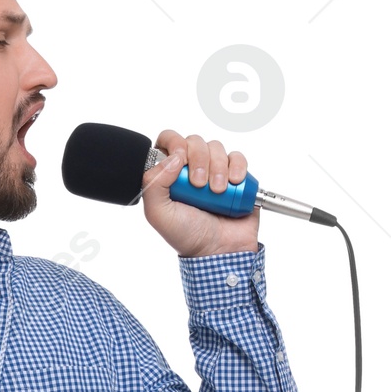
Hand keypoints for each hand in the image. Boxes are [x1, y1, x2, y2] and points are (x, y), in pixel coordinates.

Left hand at [141, 128, 259, 256]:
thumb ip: (153, 184)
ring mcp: (215, 171)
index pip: (169, 141)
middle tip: (200, 185)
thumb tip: (173, 158)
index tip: (182, 160)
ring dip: (218, 167)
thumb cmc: (187, 235)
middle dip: (199, 159)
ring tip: (218, 191)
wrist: (219, 250)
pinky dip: (237, 166)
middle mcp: (192, 169)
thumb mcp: (158, 214)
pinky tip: (234, 182)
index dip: (175, 143)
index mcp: (170, 174)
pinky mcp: (236, 176)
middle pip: (195, 141)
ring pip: (216, 147)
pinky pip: (238, 157)